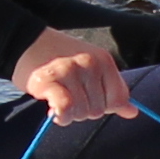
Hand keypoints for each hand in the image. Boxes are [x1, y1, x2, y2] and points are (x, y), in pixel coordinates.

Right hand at [13, 26, 132, 121]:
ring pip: (81, 111)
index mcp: (104, 60)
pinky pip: (65, 108)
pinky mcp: (48, 81)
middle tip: (69, 97)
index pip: (117, 100)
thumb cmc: (61, 59)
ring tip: (59, 101)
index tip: (88, 98)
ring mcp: (69, 71)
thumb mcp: (93, 69)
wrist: (27, 42)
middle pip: (98, 110)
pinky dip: (61, 116)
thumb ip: (114, 90)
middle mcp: (89, 63)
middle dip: (84, 110)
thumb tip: (133, 112)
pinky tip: (54, 111)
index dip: (103, 106)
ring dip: (70, 115)